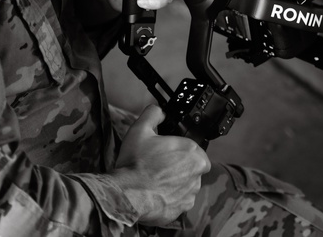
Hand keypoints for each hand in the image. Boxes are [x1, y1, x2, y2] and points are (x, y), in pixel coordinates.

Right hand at [112, 105, 210, 224]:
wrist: (126, 195)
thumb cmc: (135, 163)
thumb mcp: (141, 129)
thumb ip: (153, 114)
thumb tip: (159, 111)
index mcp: (193, 153)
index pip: (194, 149)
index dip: (179, 150)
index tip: (166, 153)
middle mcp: (197, 175)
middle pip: (191, 167)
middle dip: (178, 167)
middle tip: (159, 166)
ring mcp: (190, 194)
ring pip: (186, 185)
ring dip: (175, 183)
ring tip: (155, 180)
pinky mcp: (181, 210)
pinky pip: (178, 201)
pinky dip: (169, 198)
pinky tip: (154, 193)